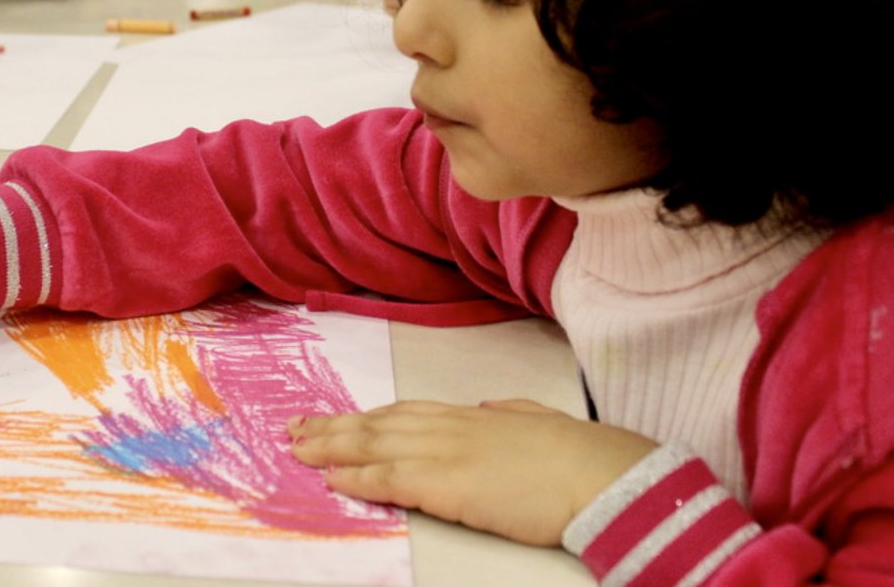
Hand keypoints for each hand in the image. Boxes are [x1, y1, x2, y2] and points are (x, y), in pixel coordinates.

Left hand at [289, 399, 657, 545]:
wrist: (597, 474)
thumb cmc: (579, 454)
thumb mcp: (539, 419)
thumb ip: (510, 412)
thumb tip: (492, 407)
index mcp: (471, 415)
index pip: (405, 412)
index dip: (367, 415)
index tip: (339, 417)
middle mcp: (449, 427)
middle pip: (378, 423)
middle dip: (333, 427)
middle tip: (296, 429)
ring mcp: (444, 452)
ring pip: (373, 446)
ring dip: (332, 448)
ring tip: (300, 450)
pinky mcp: (445, 485)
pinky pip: (389, 479)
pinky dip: (357, 478)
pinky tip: (333, 479)